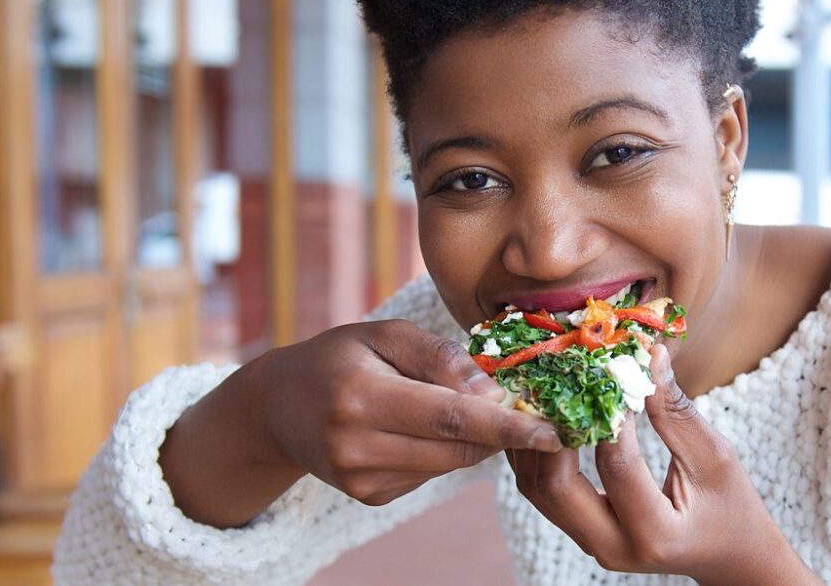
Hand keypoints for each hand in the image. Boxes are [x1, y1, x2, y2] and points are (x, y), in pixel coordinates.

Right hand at [261, 320, 562, 502]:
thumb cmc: (339, 357)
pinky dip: (442, 450)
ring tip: (457, 404)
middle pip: (457, 448)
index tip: (552, 430)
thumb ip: (438, 357)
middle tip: (525, 405)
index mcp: (360, 397)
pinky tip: (417, 426)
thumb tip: (491, 391)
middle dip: (500, 430)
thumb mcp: (383, 335)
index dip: (507, 426)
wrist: (278, 407)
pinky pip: (429, 473)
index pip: (450, 418)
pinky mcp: (368, 496)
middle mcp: (356, 446)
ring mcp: (360, 479)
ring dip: (473, 439)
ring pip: (448, 464)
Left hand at [506, 344, 819, 584]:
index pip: (616, 464)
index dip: (609, 413)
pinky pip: (544, 491)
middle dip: (551, 429)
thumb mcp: (715, 458)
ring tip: (542, 392)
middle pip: (555, 487)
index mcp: (655, 534)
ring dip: (535, 440)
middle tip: (558, 381)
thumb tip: (649, 355)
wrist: (731, 557)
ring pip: (539, 490)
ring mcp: (593, 543)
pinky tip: (543, 416)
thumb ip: (676, 411)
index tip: (608, 369)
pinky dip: (539, 452)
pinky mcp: (583, 531)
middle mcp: (615, 548)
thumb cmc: (731, 507)